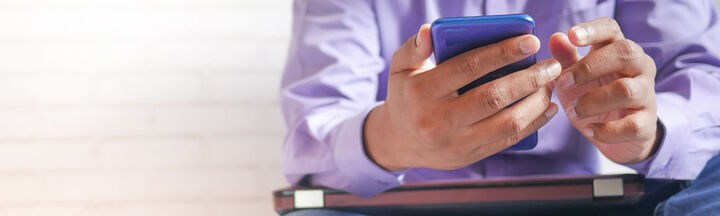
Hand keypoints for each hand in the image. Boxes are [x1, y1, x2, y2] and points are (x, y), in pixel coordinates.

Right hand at [364, 24, 560, 170]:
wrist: (398, 141)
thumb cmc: (406, 96)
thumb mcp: (400, 69)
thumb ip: (414, 48)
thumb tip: (431, 30)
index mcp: (422, 92)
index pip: (468, 67)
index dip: (502, 52)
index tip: (531, 41)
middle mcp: (438, 120)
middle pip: (493, 96)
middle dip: (529, 79)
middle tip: (551, 65)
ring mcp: (454, 142)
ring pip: (506, 123)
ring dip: (536, 103)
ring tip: (550, 85)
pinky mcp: (468, 157)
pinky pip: (507, 141)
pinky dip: (533, 124)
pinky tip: (548, 109)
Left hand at [549, 17, 659, 163]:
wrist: (617, 135)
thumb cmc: (593, 96)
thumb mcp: (574, 78)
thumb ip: (565, 59)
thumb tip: (556, 38)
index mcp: (619, 50)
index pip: (612, 29)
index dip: (593, 30)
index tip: (572, 35)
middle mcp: (639, 67)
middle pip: (625, 53)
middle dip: (589, 67)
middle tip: (563, 82)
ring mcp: (647, 94)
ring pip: (626, 90)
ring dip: (592, 101)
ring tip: (572, 111)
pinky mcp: (647, 123)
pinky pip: (631, 125)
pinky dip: (607, 130)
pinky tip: (590, 130)